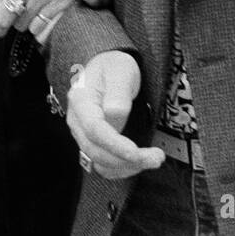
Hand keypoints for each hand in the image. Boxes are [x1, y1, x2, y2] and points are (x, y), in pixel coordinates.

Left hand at [0, 0, 82, 43]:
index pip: (5, 14)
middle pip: (19, 23)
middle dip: (20, 19)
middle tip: (27, 9)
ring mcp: (57, 1)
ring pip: (34, 29)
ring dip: (34, 25)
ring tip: (40, 11)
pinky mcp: (71, 8)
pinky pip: (51, 32)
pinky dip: (46, 30)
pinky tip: (48, 20)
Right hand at [67, 51, 164, 180]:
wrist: (107, 67)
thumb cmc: (113, 66)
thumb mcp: (120, 71)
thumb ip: (118, 94)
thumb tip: (115, 117)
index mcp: (80, 100)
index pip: (95, 130)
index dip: (115, 146)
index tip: (137, 153)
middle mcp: (77, 121)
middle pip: (96, 151)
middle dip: (127, 160)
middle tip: (157, 157)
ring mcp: (82, 134)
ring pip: (99, 162)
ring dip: (126, 167)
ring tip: (153, 159)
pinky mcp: (92, 142)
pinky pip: (102, 164)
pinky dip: (121, 169)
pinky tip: (139, 163)